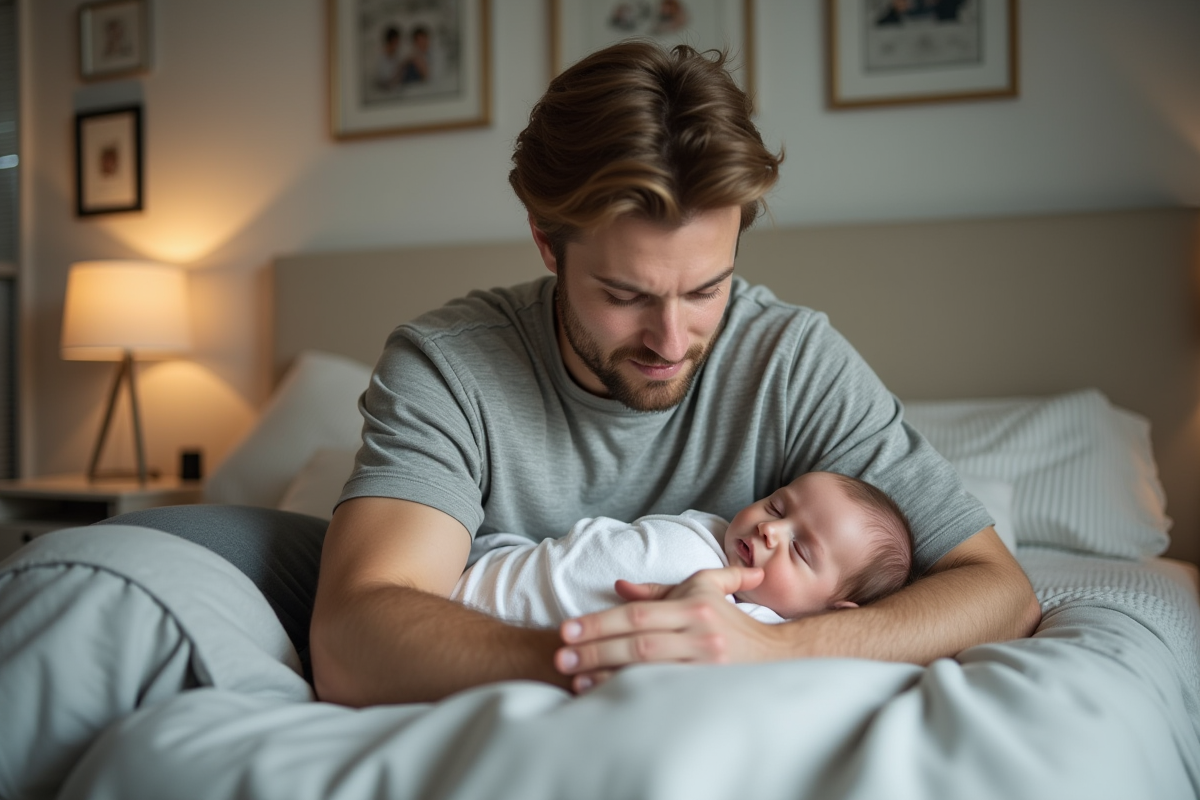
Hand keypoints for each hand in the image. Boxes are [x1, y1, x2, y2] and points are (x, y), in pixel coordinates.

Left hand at [554, 566, 785, 692]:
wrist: (775, 654)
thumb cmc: (727, 619)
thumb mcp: (698, 592)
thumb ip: (657, 591)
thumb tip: (618, 587)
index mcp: (694, 605)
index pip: (638, 614)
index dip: (600, 622)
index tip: (567, 630)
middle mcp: (701, 632)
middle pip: (639, 642)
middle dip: (595, 649)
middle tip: (561, 657)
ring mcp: (707, 663)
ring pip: (649, 669)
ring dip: (607, 675)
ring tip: (575, 678)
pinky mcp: (709, 688)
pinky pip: (663, 690)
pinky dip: (633, 692)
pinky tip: (606, 695)